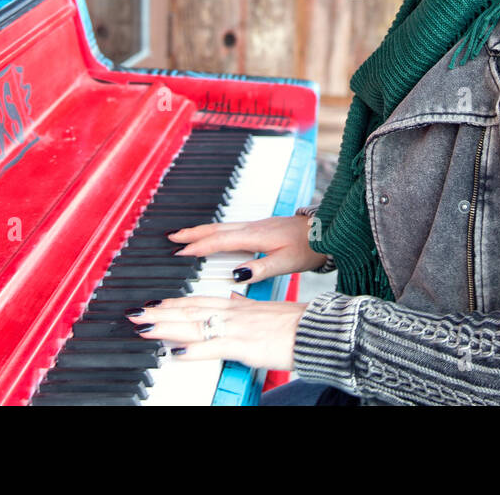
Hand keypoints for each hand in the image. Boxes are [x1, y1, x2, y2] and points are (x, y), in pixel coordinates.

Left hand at [127, 296, 306, 370]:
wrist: (314, 328)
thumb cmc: (294, 322)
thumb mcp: (264, 307)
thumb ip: (245, 303)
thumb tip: (234, 297)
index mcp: (237, 305)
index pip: (198, 300)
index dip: (174, 302)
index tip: (154, 303)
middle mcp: (233, 312)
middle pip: (189, 310)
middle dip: (160, 312)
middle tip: (136, 313)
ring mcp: (237, 328)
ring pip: (195, 325)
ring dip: (167, 327)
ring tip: (145, 328)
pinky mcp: (244, 345)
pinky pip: (214, 347)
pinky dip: (194, 350)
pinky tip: (176, 354)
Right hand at [168, 215, 326, 281]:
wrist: (326, 231)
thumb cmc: (309, 247)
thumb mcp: (286, 262)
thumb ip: (260, 269)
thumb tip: (236, 274)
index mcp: (255, 236)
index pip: (220, 242)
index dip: (199, 247)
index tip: (180, 253)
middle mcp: (253, 227)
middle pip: (216, 229)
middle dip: (193, 233)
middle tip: (172, 237)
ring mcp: (257, 226)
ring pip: (223, 227)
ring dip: (202, 231)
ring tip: (185, 235)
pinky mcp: (262, 227)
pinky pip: (231, 228)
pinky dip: (216, 231)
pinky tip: (215, 236)